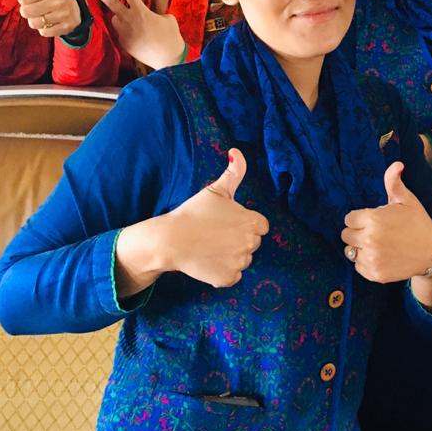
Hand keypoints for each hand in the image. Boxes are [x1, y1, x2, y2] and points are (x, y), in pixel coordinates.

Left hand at [17, 0, 80, 37]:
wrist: (73, 9)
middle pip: (26, 12)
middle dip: (29, 11)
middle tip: (38, 5)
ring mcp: (63, 14)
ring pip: (35, 23)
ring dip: (36, 20)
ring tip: (44, 13)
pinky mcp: (66, 27)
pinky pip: (44, 33)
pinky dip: (45, 29)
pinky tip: (50, 21)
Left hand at [86, 0, 185, 68]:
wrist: (168, 58)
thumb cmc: (171, 38)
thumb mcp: (168, 20)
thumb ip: (157, 14)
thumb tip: (154, 16)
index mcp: (141, 11)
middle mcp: (129, 20)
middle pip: (111, 2)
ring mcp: (124, 32)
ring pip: (116, 20)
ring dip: (121, 20)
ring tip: (137, 28)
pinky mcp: (123, 44)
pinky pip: (121, 34)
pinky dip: (128, 34)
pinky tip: (140, 41)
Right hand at [115, 148, 268, 294]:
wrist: (171, 240)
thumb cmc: (193, 212)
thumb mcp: (215, 189)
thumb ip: (234, 172)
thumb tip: (237, 151)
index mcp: (253, 222)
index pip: (260, 225)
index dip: (244, 223)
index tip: (226, 222)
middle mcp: (251, 244)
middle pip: (252, 243)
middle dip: (238, 238)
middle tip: (215, 233)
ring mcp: (240, 263)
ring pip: (242, 259)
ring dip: (231, 255)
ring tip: (210, 246)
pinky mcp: (228, 279)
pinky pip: (232, 276)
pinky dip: (223, 271)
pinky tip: (208, 260)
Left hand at [343, 162, 431, 282]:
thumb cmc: (418, 223)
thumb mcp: (407, 200)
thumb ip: (394, 182)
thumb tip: (396, 164)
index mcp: (374, 219)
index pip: (348, 219)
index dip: (358, 218)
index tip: (370, 220)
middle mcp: (370, 240)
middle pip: (346, 235)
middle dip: (356, 232)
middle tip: (372, 232)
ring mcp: (372, 259)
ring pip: (350, 251)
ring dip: (359, 247)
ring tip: (375, 244)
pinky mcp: (374, 274)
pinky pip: (358, 266)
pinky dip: (365, 262)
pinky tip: (379, 256)